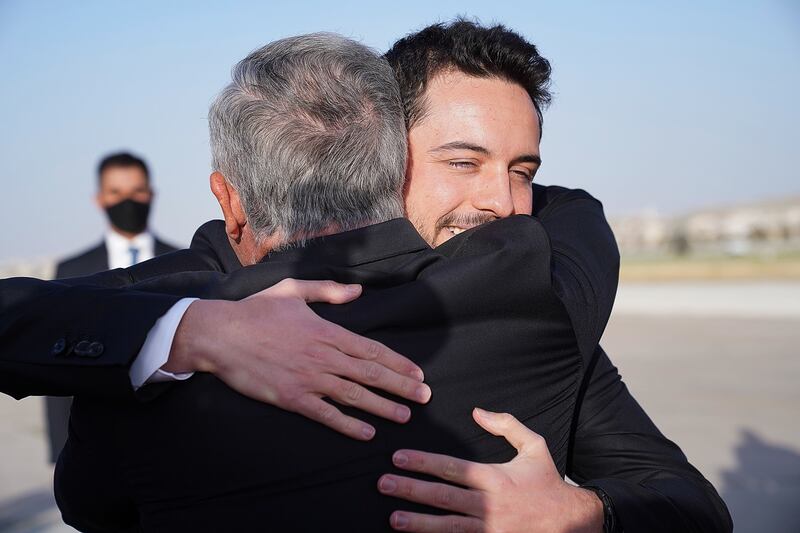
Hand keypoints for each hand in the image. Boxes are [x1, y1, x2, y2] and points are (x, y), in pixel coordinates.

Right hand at [167, 278, 431, 439]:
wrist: (220, 335)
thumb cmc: (256, 310)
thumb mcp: (293, 290)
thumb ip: (328, 290)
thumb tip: (358, 291)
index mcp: (326, 331)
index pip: (371, 350)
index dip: (398, 363)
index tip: (418, 373)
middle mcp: (323, 356)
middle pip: (370, 374)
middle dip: (401, 386)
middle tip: (425, 397)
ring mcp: (308, 379)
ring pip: (354, 395)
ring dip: (383, 407)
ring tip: (405, 416)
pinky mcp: (292, 398)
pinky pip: (326, 414)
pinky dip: (348, 424)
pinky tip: (367, 433)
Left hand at [377, 408, 603, 531]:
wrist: (570, 522)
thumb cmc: (548, 482)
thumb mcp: (535, 446)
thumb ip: (507, 425)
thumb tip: (477, 411)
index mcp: (494, 477)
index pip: (451, 467)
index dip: (422, 462)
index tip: (398, 457)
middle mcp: (488, 504)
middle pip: (442, 496)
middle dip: (410, 490)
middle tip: (383, 484)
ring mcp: (489, 529)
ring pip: (446, 525)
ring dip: (418, 522)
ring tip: (393, 518)